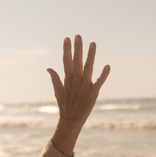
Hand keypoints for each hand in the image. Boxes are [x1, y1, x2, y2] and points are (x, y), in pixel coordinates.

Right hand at [47, 35, 109, 154]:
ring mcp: (84, 86)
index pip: (66, 61)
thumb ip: (54, 78)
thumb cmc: (65, 105)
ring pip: (88, 68)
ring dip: (91, 55)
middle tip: (78, 36)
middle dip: (77, 48)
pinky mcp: (93, 93)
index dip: (66, 49)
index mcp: (68, 79)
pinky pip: (99, 82)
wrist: (71, 120)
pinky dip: (104, 74)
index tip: (67, 38)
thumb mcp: (57, 91)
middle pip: (76, 61)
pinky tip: (107, 66)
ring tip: (93, 43)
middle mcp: (76, 81)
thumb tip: (48, 68)